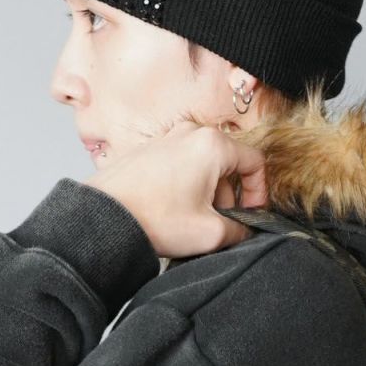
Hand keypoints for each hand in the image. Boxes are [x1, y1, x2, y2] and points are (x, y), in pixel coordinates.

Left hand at [83, 120, 267, 259]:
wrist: (105, 216)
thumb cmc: (154, 219)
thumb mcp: (210, 233)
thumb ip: (239, 231)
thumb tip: (245, 230)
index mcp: (212, 144)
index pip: (255, 162)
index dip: (259, 192)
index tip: (251, 214)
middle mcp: (191, 132)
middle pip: (229, 163)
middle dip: (230, 196)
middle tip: (220, 224)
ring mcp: (168, 137)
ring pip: (205, 165)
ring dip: (208, 193)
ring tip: (193, 221)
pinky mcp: (151, 149)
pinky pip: (182, 164)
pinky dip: (187, 186)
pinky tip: (174, 212)